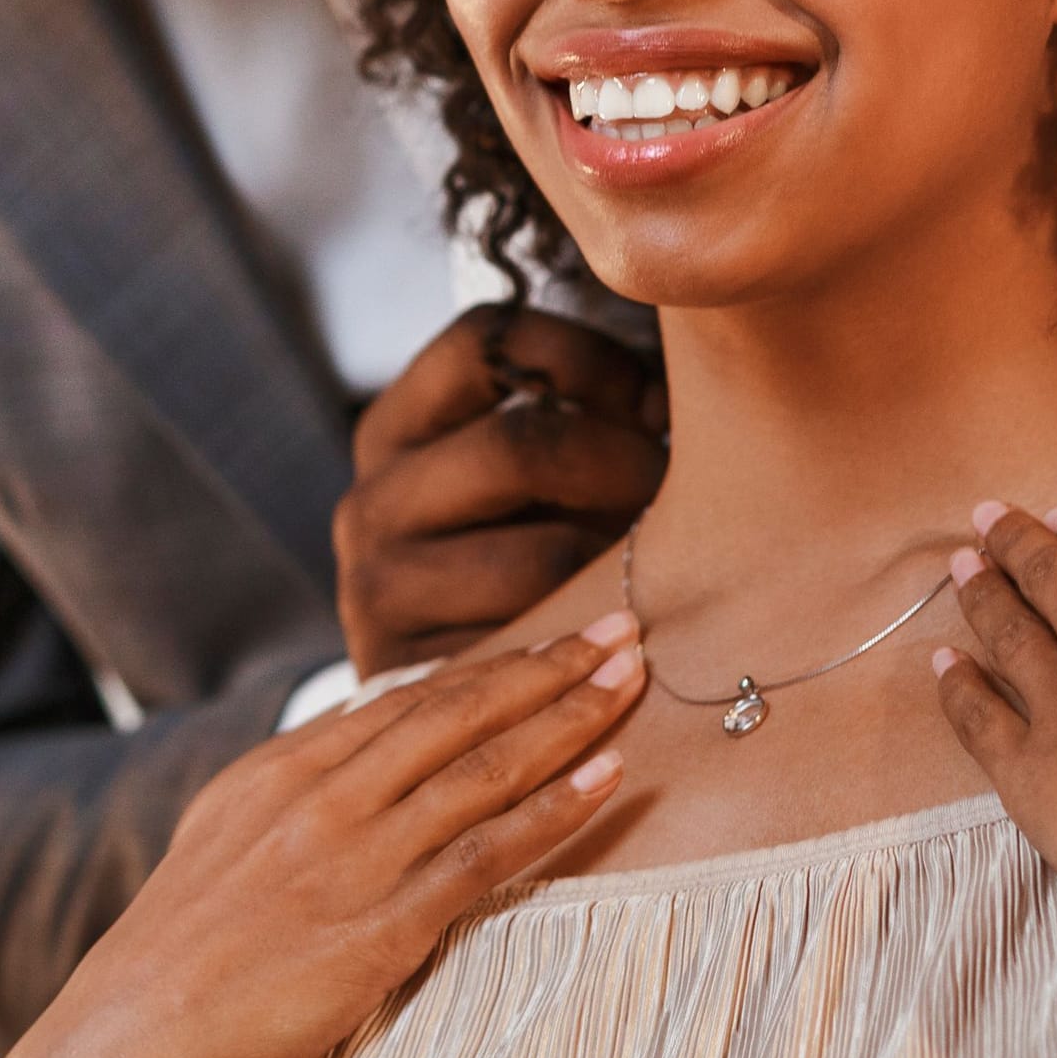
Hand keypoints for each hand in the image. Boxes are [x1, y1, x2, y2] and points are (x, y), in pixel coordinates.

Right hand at [0, 612, 646, 1057]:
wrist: (121, 1056)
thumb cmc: (184, 956)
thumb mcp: (231, 840)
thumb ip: (306, 787)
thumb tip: (374, 736)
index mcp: (282, 769)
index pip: (414, 697)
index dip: (499, 663)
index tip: (563, 636)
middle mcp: (321, 797)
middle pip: (461, 712)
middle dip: (551, 665)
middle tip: (624, 628)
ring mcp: (352, 859)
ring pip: (486, 768)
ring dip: (571, 717)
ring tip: (633, 678)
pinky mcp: (378, 928)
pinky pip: (488, 853)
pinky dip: (556, 809)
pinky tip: (610, 776)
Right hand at [338, 306, 668, 676]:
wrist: (436, 717)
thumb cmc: (512, 567)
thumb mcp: (524, 482)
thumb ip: (577, 420)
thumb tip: (683, 387)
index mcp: (397, 426)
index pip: (489, 340)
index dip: (592, 359)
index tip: (659, 403)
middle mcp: (373, 497)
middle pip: (525, 445)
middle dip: (628, 465)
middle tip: (681, 494)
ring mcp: (380, 585)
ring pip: (546, 555)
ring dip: (626, 561)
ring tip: (658, 566)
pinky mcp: (414, 670)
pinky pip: (541, 644)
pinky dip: (600, 632)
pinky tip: (627, 628)